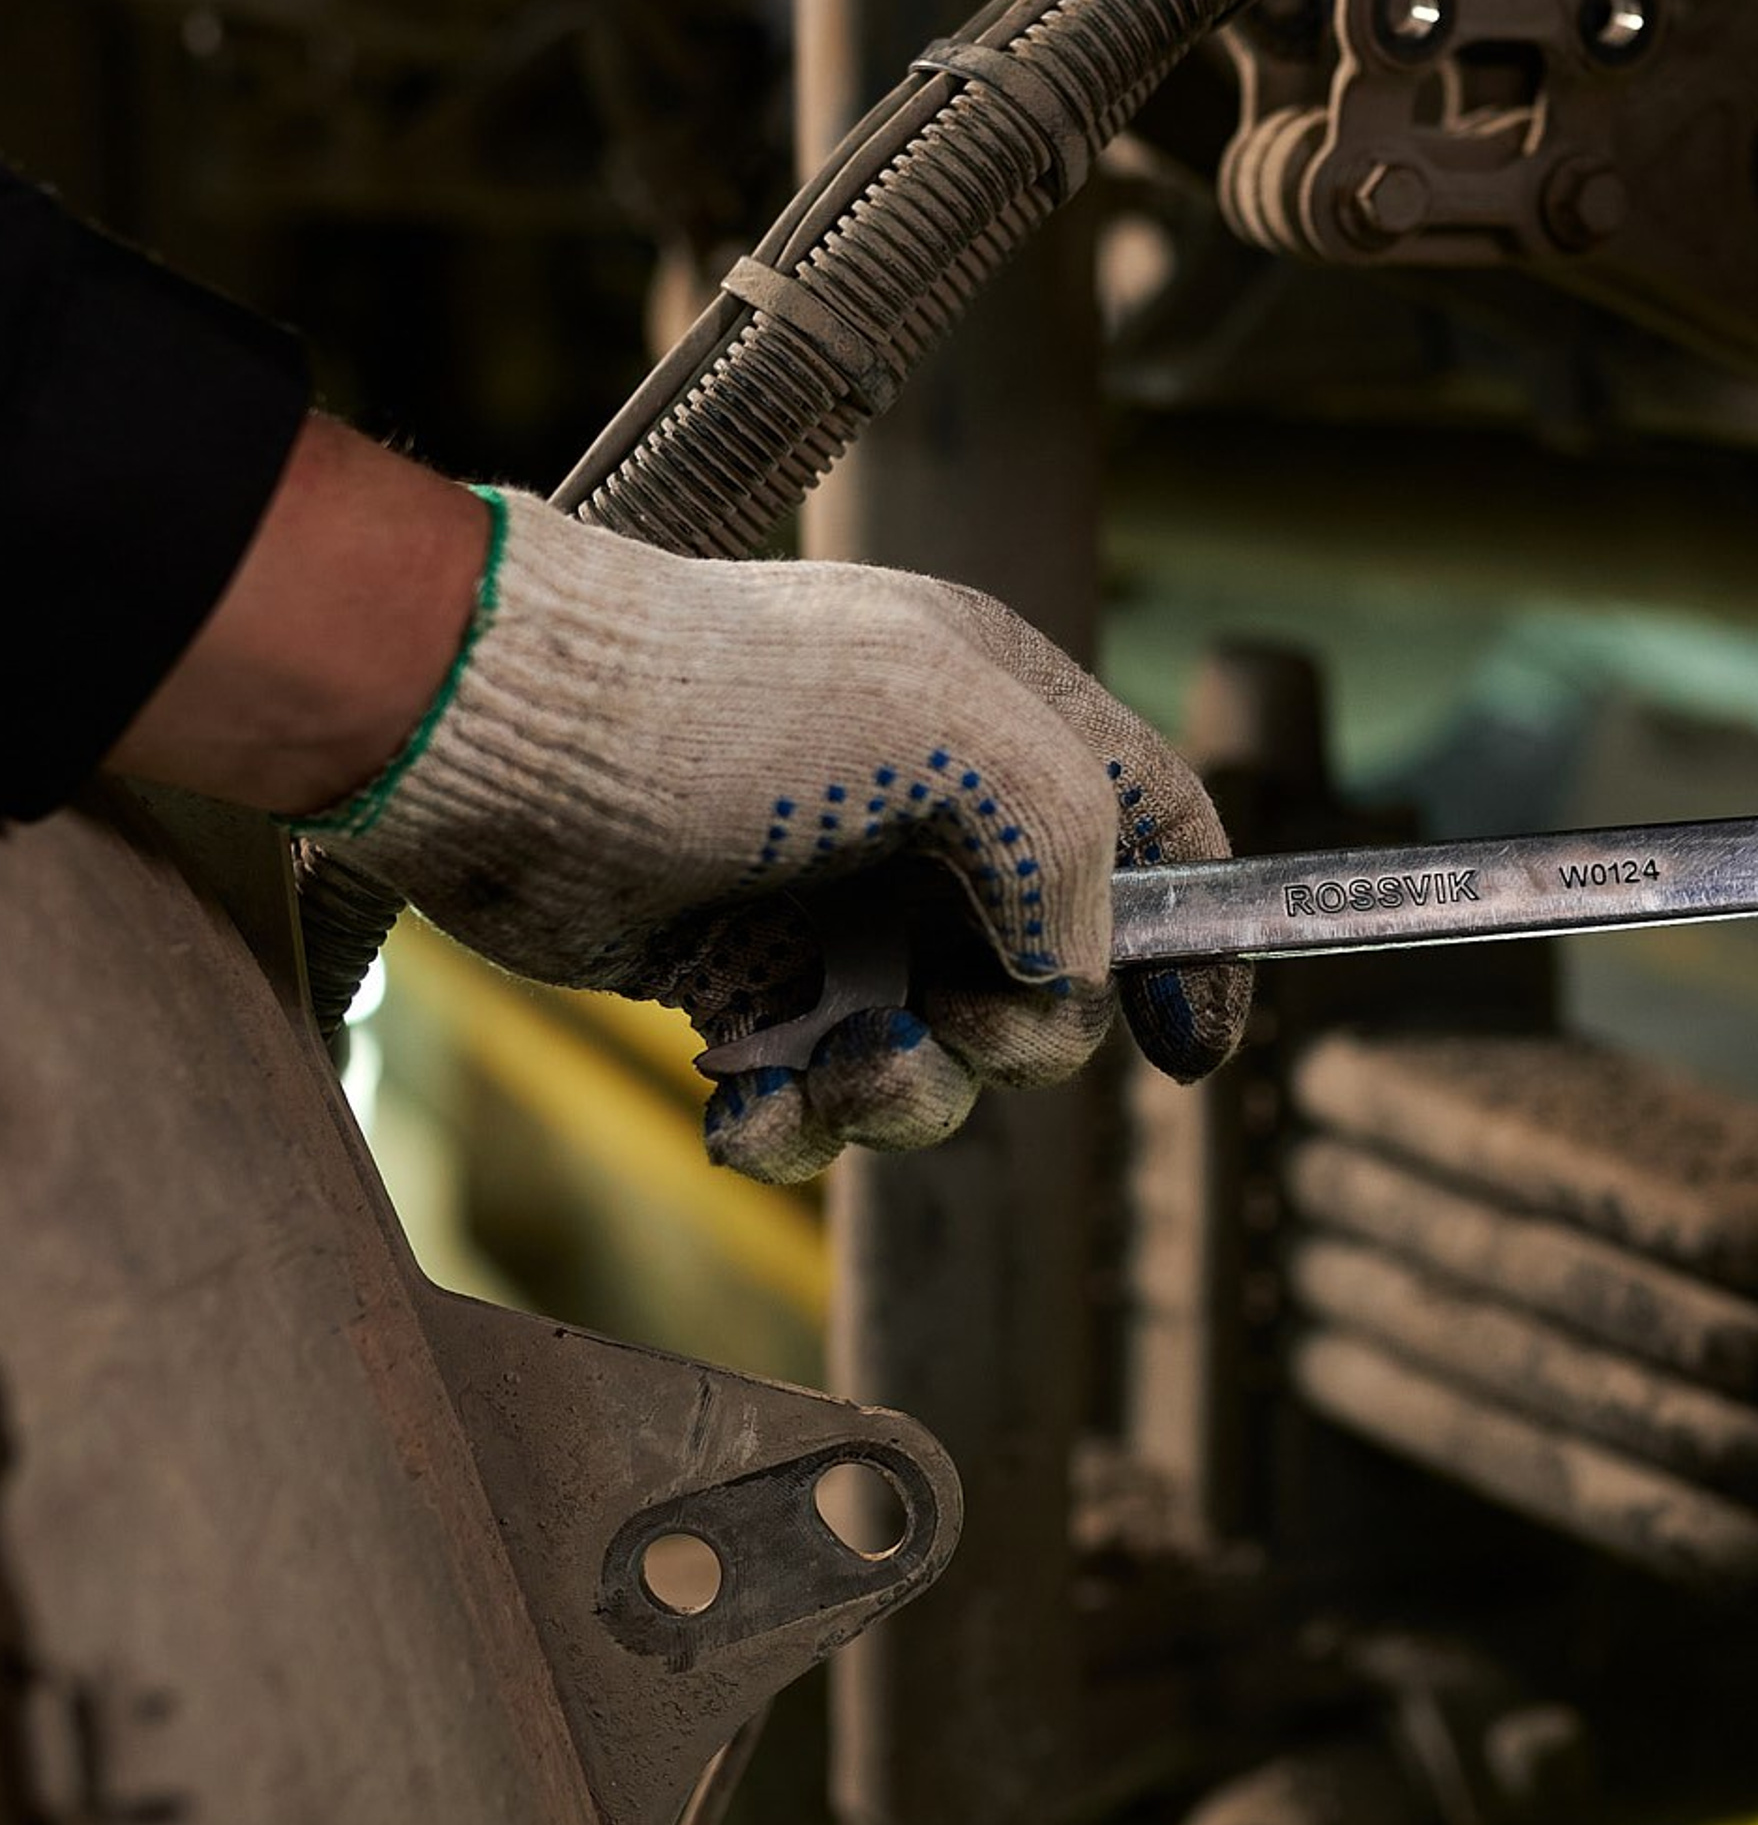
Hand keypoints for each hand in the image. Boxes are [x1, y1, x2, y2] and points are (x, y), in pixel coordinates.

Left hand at [307, 489, 1249, 1178]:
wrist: (499, 740)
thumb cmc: (724, 700)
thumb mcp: (952, 726)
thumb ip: (1064, 842)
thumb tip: (1064, 970)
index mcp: (1003, 723)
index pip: (1155, 826)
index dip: (1192, 934)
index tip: (1185, 1044)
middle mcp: (931, 819)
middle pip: (1048, 977)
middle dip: (1014, 1035)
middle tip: (946, 1015)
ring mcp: (834, 904)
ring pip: (934, 1055)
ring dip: (902, 1094)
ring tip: (833, 1070)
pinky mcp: (738, 980)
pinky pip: (812, 1092)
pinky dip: (792, 1124)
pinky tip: (746, 1111)